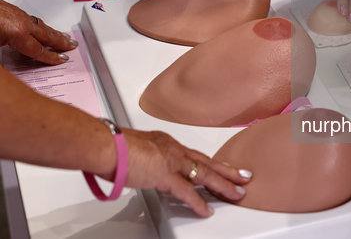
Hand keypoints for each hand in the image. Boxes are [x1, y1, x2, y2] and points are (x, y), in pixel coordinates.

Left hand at [0, 0, 76, 64]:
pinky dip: (42, 25)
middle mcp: (22, 23)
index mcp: (18, 33)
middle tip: (72, 45)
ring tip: (63, 36)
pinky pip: (33, 19)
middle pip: (46, 35)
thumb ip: (5, 59)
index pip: (39, 50)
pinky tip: (42, 26)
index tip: (62, 59)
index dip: (51, 57)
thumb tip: (8, 70)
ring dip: (54, 32)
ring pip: (41, 25)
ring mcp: (17, 14)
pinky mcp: (12, 9)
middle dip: (61, 41)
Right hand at [106, 128, 251, 217]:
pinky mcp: (164, 175)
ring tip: (237, 192)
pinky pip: (187, 192)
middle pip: (207, 162)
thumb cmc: (111, 146)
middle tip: (244, 176)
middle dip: (227, 170)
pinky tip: (207, 211)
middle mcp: (173, 149)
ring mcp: (171, 161)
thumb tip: (140, 168)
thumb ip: (143, 160)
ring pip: (205, 174)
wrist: (104, 145)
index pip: (194, 154)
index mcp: (166, 142)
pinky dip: (198, 203)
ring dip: (223, 184)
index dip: (210, 162)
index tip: (222, 166)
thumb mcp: (133, 149)